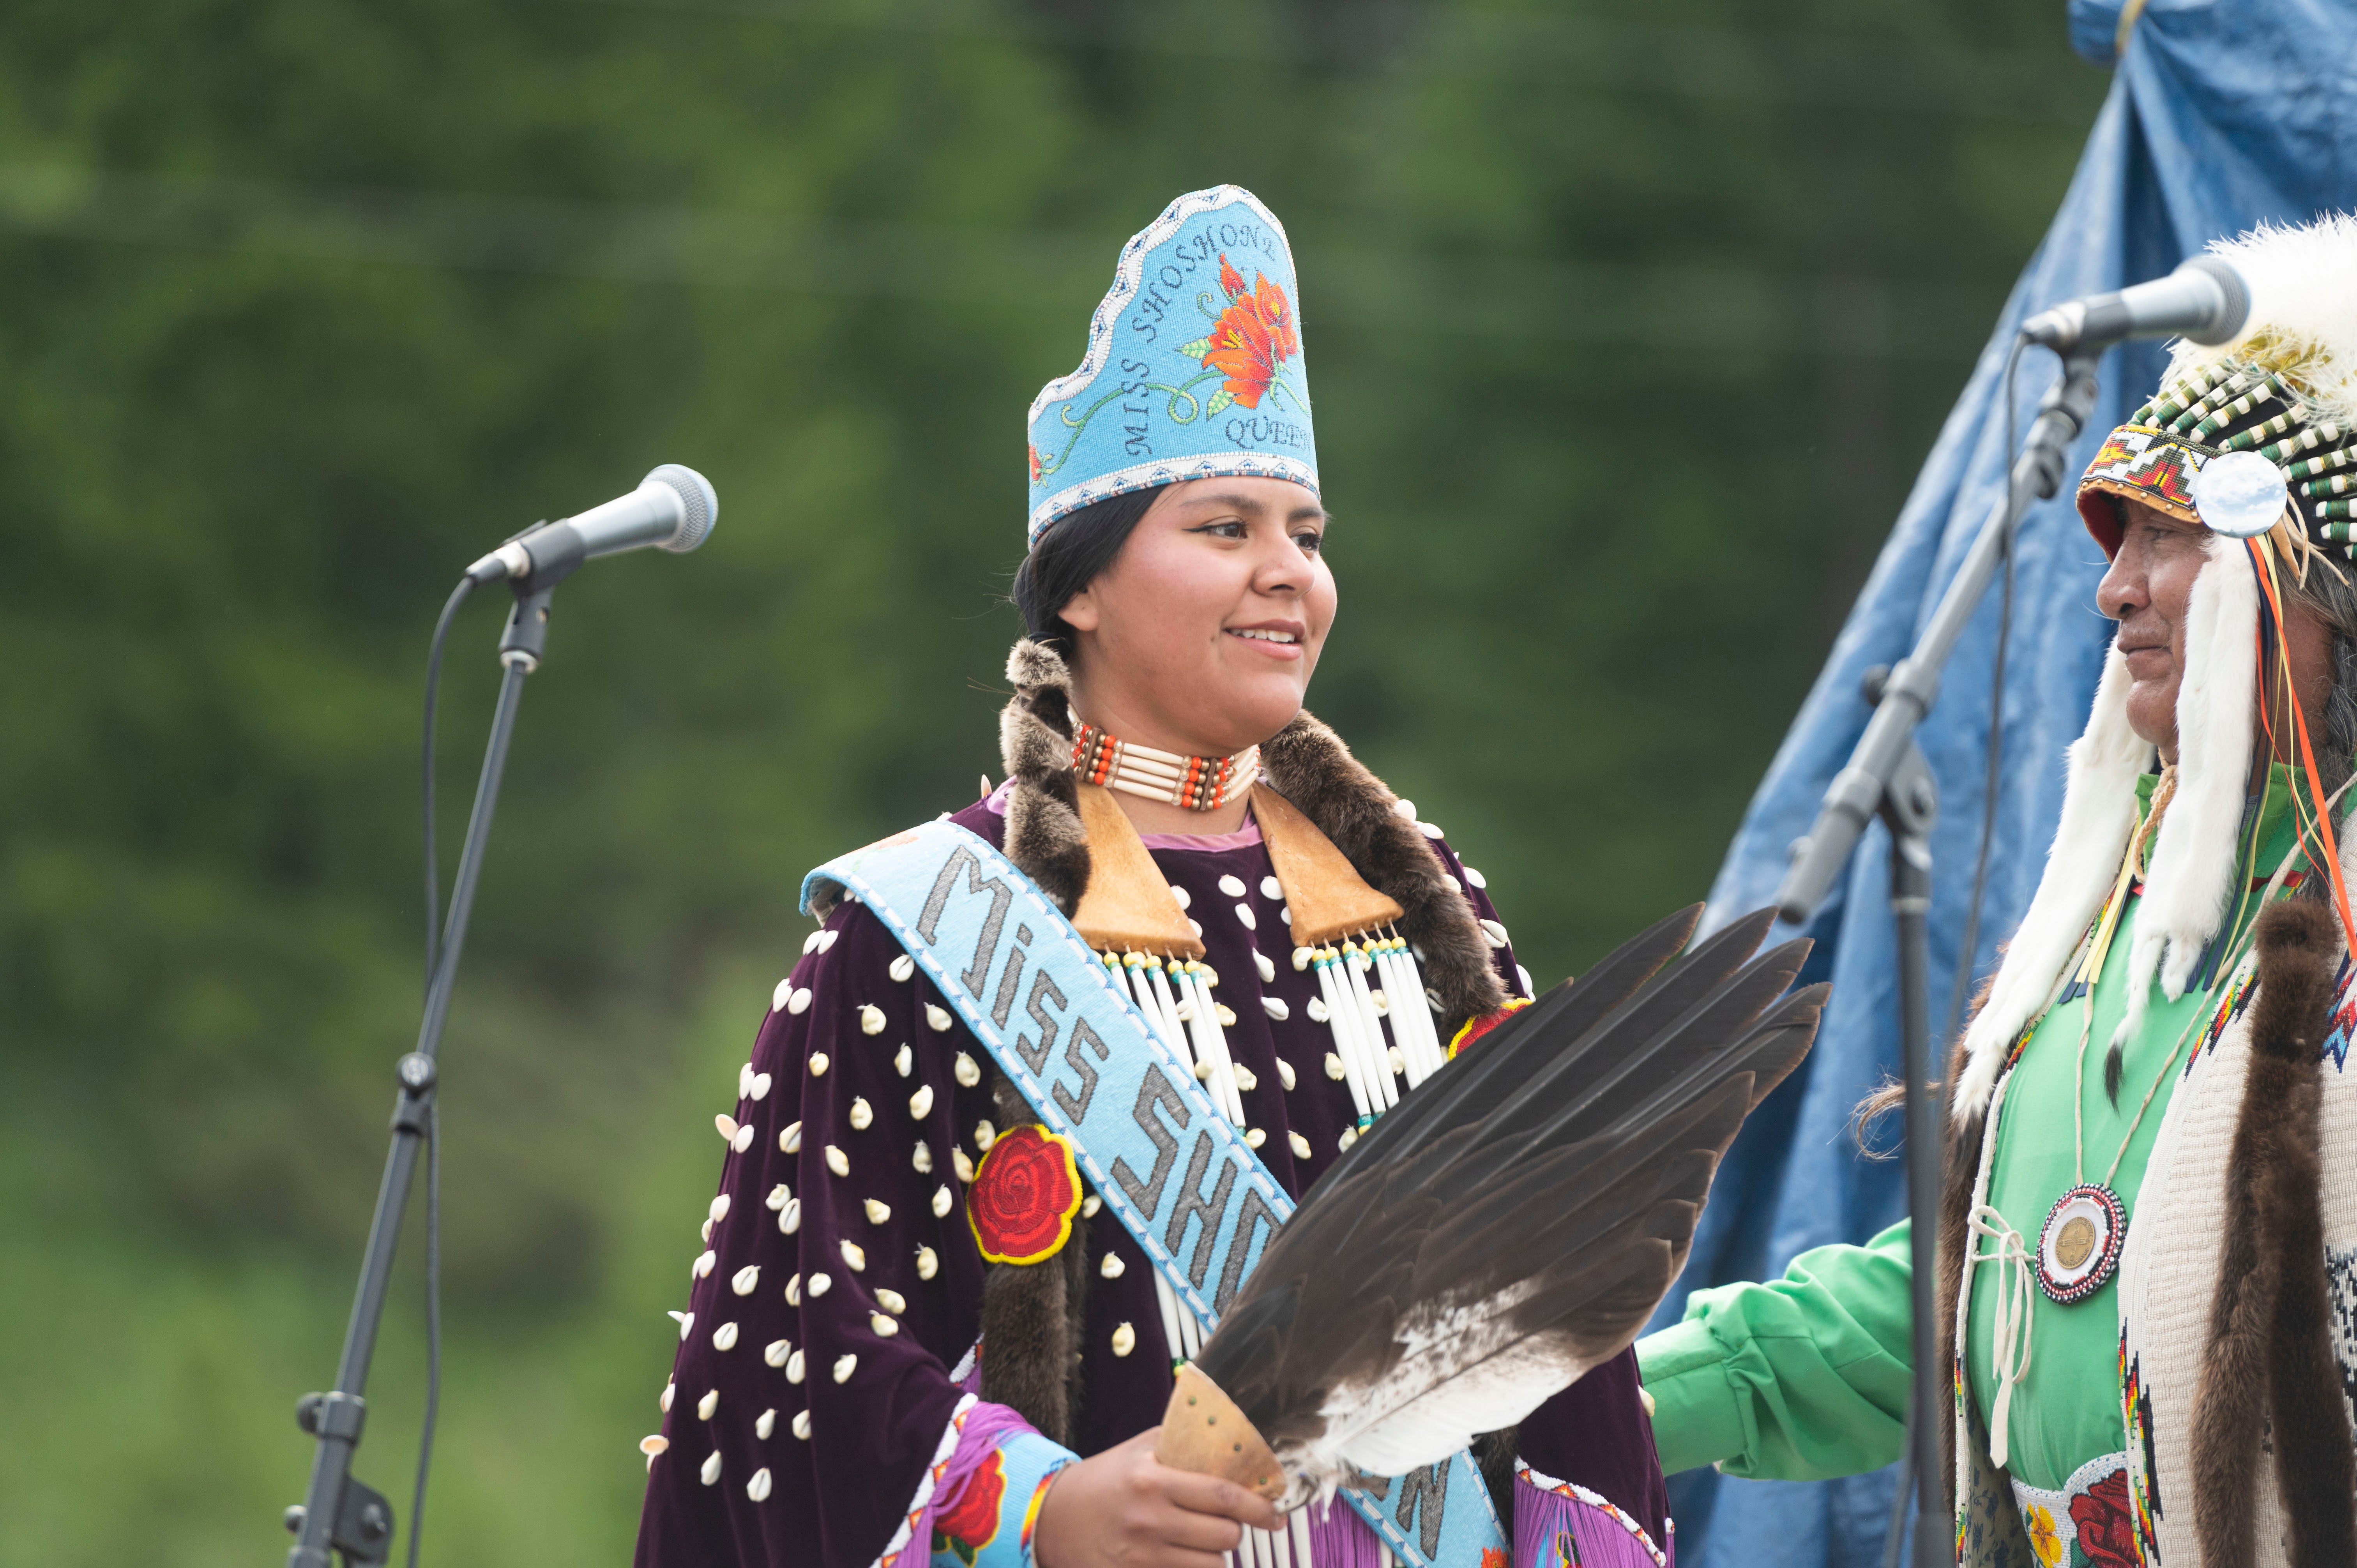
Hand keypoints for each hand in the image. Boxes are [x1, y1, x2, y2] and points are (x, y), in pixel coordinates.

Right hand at [1031, 1428, 1283, 1567]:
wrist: (1053, 1517)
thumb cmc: (1105, 1479)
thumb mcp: (1139, 1450)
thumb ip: (1184, 1443)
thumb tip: (1234, 1438)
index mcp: (1152, 1480)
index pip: (1221, 1496)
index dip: (1258, 1507)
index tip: (1275, 1513)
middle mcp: (1149, 1520)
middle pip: (1224, 1537)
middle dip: (1236, 1531)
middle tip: (1231, 1523)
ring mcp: (1142, 1556)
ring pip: (1211, 1566)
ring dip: (1216, 1555)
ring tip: (1203, 1541)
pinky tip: (1186, 1557)